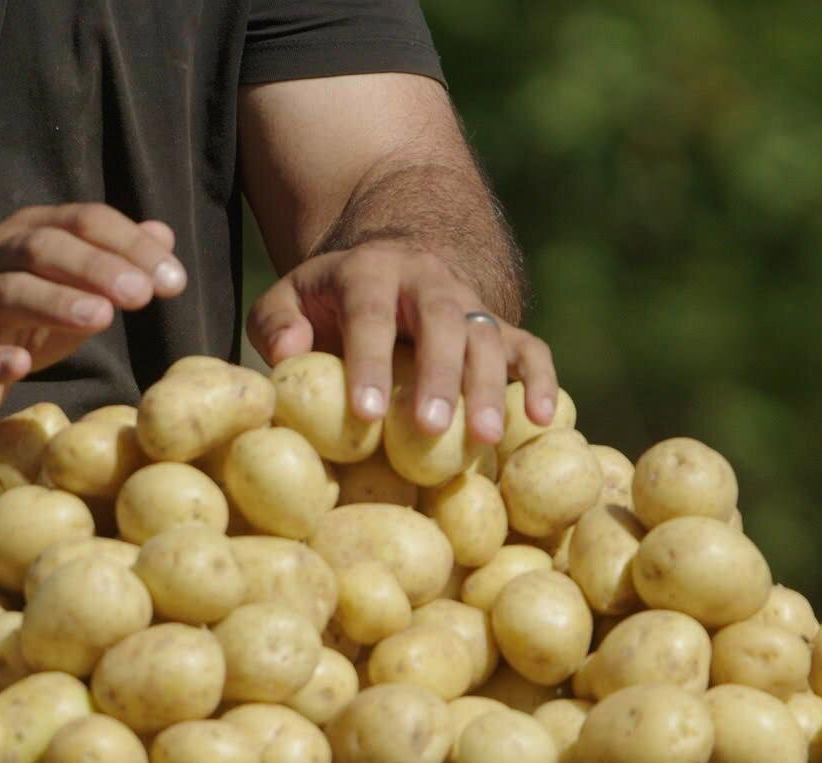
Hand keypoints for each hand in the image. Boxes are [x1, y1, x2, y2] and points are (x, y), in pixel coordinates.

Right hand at [0, 203, 186, 427]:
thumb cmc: (15, 321)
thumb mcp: (68, 287)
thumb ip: (113, 261)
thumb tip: (165, 235)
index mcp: (28, 234)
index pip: (83, 222)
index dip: (130, 246)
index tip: (174, 279)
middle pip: (43, 249)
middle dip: (97, 267)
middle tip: (142, 294)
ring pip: (7, 293)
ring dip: (54, 302)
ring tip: (100, 319)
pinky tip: (19, 366)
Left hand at [247, 244, 557, 443]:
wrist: (389, 265)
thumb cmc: (329, 302)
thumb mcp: (290, 297)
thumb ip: (276, 321)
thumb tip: (288, 352)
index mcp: (370, 271)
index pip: (371, 315)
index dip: (371, 363)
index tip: (368, 414)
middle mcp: (426, 279)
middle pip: (442, 320)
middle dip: (439, 375)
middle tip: (431, 429)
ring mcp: (468, 301)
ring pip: (488, 336)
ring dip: (490, 387)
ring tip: (486, 438)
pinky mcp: (499, 325)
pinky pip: (531, 347)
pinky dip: (543, 380)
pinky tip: (545, 420)